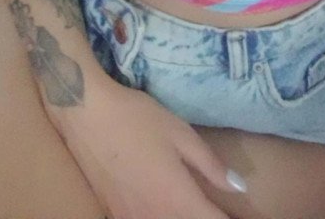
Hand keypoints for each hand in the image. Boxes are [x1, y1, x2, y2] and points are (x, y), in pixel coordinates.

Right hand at [50, 76, 247, 218]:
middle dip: (205, 218)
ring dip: (183, 217)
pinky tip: (162, 203)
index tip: (237, 214)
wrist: (87, 115)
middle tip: (213, 206)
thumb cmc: (138, 119)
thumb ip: (210, 165)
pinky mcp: (115, 216)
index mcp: (179, 199)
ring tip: (191, 203)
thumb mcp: (181, 134)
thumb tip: (238, 187)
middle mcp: (157, 218)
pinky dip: (161, 216)